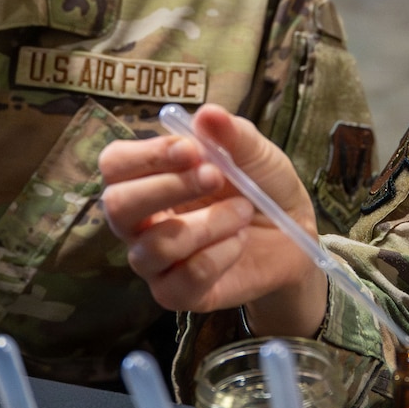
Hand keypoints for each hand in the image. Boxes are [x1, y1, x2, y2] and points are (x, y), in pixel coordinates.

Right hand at [98, 103, 325, 333]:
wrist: (293, 236)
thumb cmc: (262, 187)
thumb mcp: (255, 154)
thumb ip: (232, 135)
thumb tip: (207, 113)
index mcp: (148, 178)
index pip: (115, 164)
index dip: (146, 155)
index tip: (192, 149)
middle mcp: (140, 221)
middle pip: (116, 206)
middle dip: (167, 187)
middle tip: (214, 175)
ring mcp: (155, 262)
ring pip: (156, 246)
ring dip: (207, 223)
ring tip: (242, 212)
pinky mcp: (177, 294)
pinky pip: (184, 280)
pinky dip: (219, 256)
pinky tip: (239, 241)